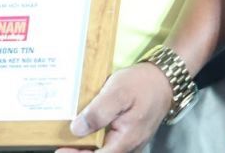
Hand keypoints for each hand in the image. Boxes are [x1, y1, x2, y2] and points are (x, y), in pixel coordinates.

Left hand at [59, 62, 173, 152]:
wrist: (162, 79)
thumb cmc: (140, 84)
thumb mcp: (116, 93)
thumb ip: (98, 113)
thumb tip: (77, 130)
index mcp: (126, 139)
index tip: (62, 149)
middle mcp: (130, 145)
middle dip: (81, 150)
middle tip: (62, 143)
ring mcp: (131, 140)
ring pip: (106, 149)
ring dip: (88, 146)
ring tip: (69, 139)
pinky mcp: (129, 133)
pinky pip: (111, 142)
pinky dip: (96, 140)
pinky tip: (84, 130)